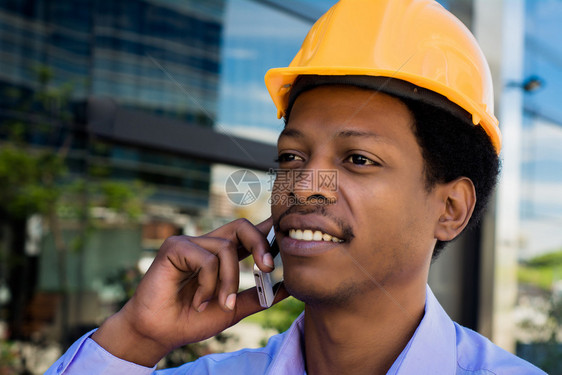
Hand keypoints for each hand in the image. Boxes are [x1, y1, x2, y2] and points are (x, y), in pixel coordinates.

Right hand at [91, 217, 287, 366]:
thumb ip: (258, 297)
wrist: (160, 334)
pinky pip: (207, 259)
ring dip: (228, 282)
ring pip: (226, 248)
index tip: (286, 230)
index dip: (266, 229)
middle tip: (267, 267)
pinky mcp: (174, 247)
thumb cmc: (192, 320)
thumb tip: (288, 288)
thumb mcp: (233, 309)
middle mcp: (206, 244)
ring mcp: (190, 243)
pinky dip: (208, 284)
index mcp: (221, 255)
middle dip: (259, 243)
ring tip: (220, 303)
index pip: (247, 234)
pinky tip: (198, 300)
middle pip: (241, 226)